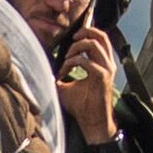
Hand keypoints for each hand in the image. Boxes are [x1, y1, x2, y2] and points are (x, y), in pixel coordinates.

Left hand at [53, 26, 119, 140]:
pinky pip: (86, 61)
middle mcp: (107, 64)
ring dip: (75, 48)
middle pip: (101, 35)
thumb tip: (44, 69)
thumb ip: (61, 74)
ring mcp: (106, 70)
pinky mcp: (102, 77)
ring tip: (65, 60)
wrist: (92, 122)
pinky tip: (64, 72)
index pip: (100, 39)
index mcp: (103, 63)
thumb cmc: (82, 106)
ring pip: (93, 44)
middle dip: (84, 31)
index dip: (89, 30)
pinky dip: (72, 63)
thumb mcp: (67, 86)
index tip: (73, 35)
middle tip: (71, 39)